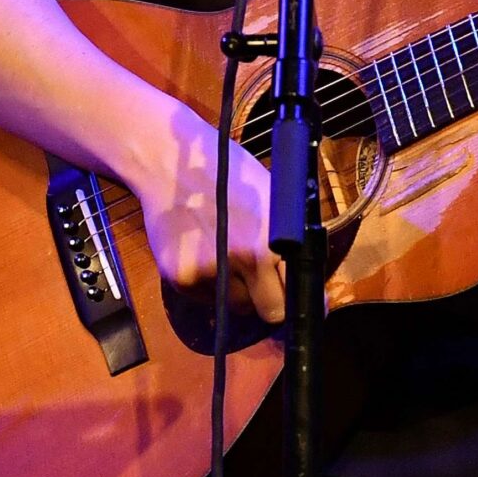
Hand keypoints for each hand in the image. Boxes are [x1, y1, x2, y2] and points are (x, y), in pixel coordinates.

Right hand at [121, 104, 286, 329]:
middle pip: (269, 312)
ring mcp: (209, 273)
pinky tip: (204, 253)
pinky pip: (207, 299)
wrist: (170, 164)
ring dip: (239, 291)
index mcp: (271, 240)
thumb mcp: (271, 195)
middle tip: (264, 279)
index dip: (299, 299)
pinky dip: (210, 284)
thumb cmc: (227, 173)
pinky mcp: (180, 280)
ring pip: (237, 306)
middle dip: (271, 299)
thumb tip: (307, 271)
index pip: (296, 297)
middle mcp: (242, 261)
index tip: (300, 299)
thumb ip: (290, 236)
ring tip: (228, 254)